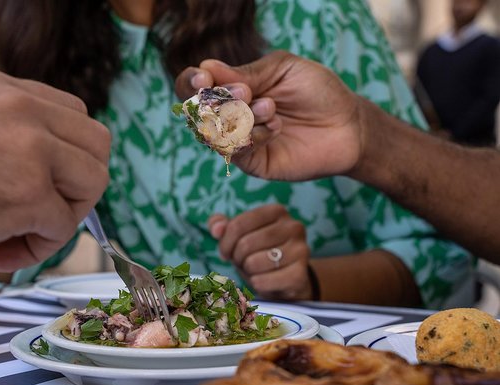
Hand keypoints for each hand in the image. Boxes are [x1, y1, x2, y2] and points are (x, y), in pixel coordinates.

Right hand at [0, 68, 109, 273]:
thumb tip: (36, 163)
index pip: (70, 114)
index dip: (65, 158)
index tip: (41, 185)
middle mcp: (20, 107)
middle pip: (96, 143)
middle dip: (77, 184)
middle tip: (41, 212)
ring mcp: (30, 147)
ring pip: (93, 181)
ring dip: (64, 216)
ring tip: (19, 235)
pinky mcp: (30, 193)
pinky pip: (64, 225)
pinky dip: (39, 247)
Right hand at [175, 51, 363, 181]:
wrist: (347, 125)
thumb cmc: (317, 91)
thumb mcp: (282, 69)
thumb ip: (246, 72)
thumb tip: (206, 67)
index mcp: (231, 88)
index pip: (194, 86)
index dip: (191, 82)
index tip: (204, 79)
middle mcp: (229, 116)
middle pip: (196, 112)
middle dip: (219, 101)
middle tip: (246, 93)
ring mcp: (239, 141)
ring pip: (214, 133)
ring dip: (240, 118)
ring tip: (272, 108)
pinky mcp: (253, 163)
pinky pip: (235, 153)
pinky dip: (251, 138)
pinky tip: (276, 127)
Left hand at [208, 204, 311, 300]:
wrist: (288, 280)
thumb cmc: (259, 252)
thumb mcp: (240, 235)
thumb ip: (223, 226)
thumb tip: (216, 229)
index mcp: (276, 211)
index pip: (238, 225)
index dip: (225, 242)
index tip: (227, 251)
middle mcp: (293, 227)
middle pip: (245, 244)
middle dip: (236, 258)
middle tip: (242, 262)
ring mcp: (300, 250)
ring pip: (253, 263)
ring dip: (247, 271)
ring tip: (255, 270)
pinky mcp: (300, 274)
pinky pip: (263, 281)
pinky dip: (256, 284)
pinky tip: (263, 281)